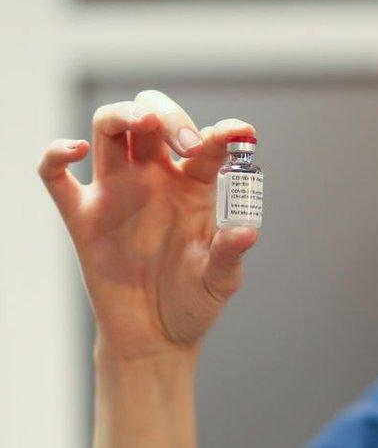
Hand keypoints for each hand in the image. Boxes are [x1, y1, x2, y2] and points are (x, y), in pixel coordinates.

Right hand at [38, 90, 258, 360]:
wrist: (157, 338)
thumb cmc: (194, 302)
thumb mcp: (220, 280)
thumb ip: (229, 254)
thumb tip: (246, 232)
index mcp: (196, 186)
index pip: (208, 142)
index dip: (225, 131)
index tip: (243, 133)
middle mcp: (156, 180)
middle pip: (153, 119)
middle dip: (171, 116)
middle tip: (189, 144)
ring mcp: (117, 194)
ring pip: (110, 129)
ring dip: (125, 114)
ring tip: (146, 123)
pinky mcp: (84, 218)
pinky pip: (56, 177)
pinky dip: (56, 155)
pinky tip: (74, 150)